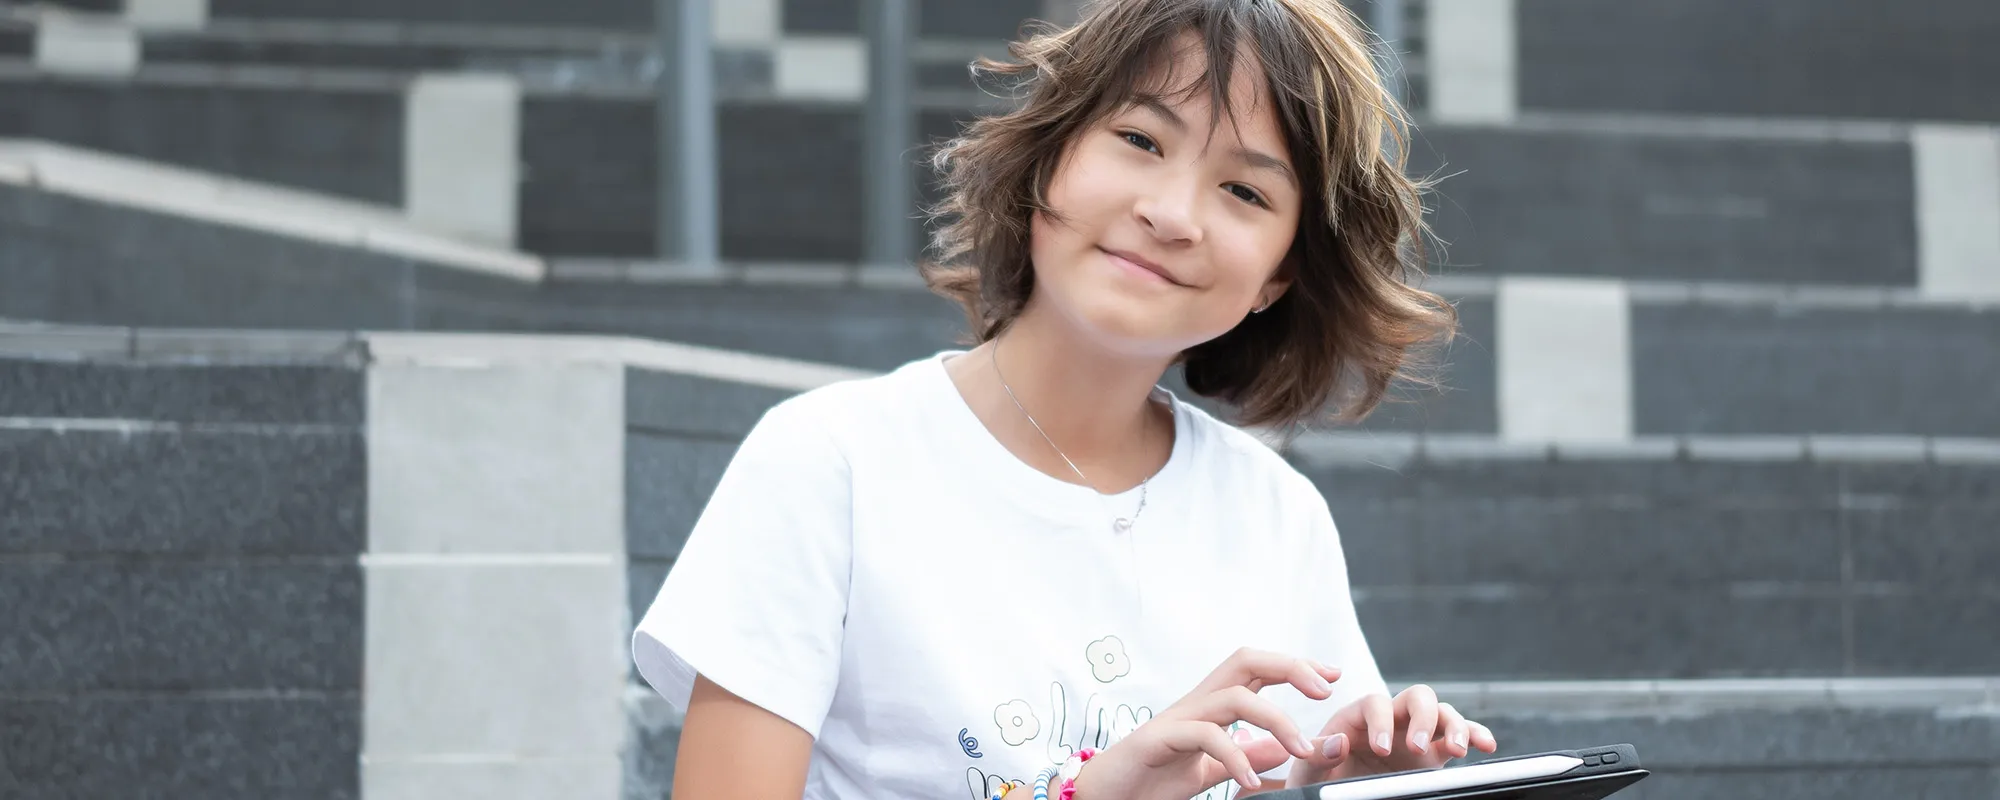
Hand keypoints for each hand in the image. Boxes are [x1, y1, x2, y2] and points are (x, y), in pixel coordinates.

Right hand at [1068, 648, 1342, 798]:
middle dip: (1290, 667)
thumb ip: (1244, 756)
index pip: (1257, 670)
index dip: (1295, 667)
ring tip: (1301, 750)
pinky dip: (1236, 758)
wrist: (1101, 796)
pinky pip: (1205, 736)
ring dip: (1275, 720)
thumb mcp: (1207, 770)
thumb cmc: (1149, 780)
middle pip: (1246, 661)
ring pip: (1233, 697)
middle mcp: (1195, 703)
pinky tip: (1251, 784)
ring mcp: (1177, 719)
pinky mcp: (1159, 740)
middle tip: (1323, 692)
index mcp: (1210, 706)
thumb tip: (1282, 750)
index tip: (1332, 677)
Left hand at [1285, 684, 1497, 786]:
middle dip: (1423, 718)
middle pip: (1416, 697)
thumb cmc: (1319, 778)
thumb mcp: (1308, 771)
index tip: (1381, 750)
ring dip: (1454, 725)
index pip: (1375, 704)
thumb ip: (1317, 754)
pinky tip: (1485, 745)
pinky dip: (1474, 735)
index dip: (1381, 722)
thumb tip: (1339, 742)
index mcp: (1357, 717)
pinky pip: (1458, 737)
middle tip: (1418, 747)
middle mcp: (1390, 719)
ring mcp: (1414, 734)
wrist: (1335, 793)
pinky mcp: (1433, 754)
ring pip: (1442, 713)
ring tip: (1457, 750)